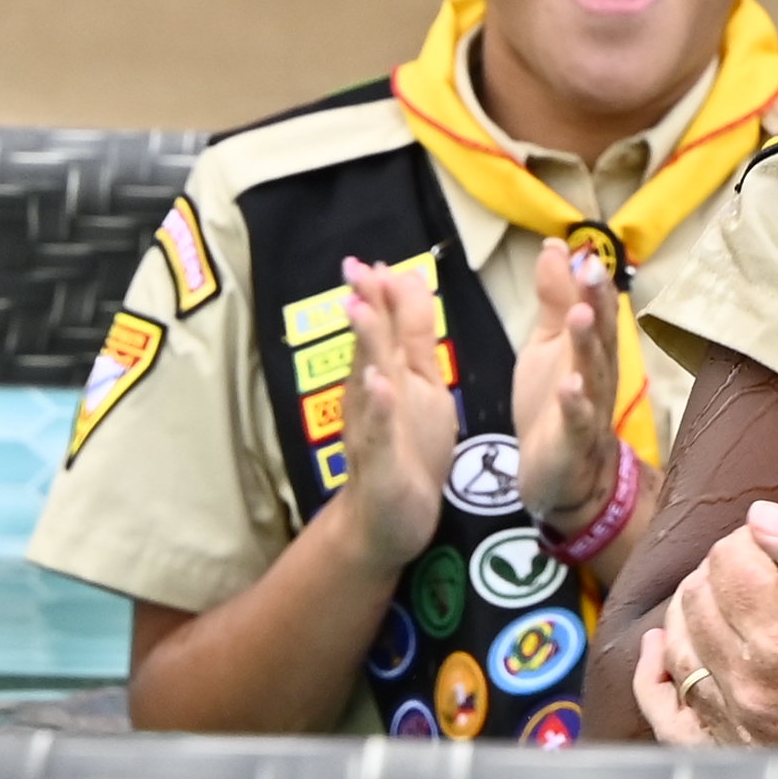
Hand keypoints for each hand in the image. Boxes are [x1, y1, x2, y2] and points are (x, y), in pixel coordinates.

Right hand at [330, 258, 456, 571]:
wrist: (389, 518)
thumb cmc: (407, 448)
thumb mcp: (420, 385)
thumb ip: (413, 338)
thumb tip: (407, 286)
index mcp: (393, 374)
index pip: (389, 325)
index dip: (384, 293)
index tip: (375, 259)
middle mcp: (376, 394)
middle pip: (373, 342)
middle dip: (367, 304)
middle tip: (357, 268)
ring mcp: (375, 426)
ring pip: (370, 378)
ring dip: (366, 344)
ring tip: (361, 309)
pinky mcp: (381, 460)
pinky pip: (379, 431)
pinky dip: (380, 407)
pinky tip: (380, 386)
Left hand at [513, 238, 621, 532]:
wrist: (563, 473)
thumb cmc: (555, 402)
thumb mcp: (547, 345)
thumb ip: (555, 299)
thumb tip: (555, 247)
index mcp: (591, 349)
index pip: (597, 309)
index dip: (592, 282)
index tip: (586, 249)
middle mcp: (598, 374)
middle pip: (602, 335)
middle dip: (598, 302)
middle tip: (592, 269)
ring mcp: (589, 408)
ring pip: (592, 373)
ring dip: (588, 345)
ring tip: (581, 315)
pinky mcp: (573, 441)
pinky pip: (577, 421)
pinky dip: (575, 405)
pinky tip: (571, 386)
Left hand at [635, 503, 777, 746]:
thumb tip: (759, 516)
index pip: (728, 561)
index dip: (748, 536)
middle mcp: (753, 683)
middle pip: (697, 601)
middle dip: (720, 568)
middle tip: (757, 560)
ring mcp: (742, 725)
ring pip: (678, 650)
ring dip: (690, 610)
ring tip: (720, 591)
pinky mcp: (741, 753)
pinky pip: (670, 719)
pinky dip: (655, 682)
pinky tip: (659, 653)